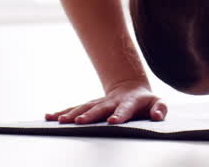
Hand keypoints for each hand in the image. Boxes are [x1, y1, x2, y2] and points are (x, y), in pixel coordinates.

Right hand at [44, 81, 167, 125]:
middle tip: (80, 121)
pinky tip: (49, 117)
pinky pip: (74, 108)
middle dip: (90, 115)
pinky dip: (62, 112)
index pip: (125, 108)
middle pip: (99, 108)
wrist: (130, 87)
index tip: (113, 122)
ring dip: (72, 114)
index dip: (120, 114)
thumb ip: (160, 109)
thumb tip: (156, 116)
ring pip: (84, 107)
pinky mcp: (89, 105)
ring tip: (61, 121)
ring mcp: (99, 102)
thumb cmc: (145, 101)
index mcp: (129, 102)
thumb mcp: (157, 103)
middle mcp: (111, 101)